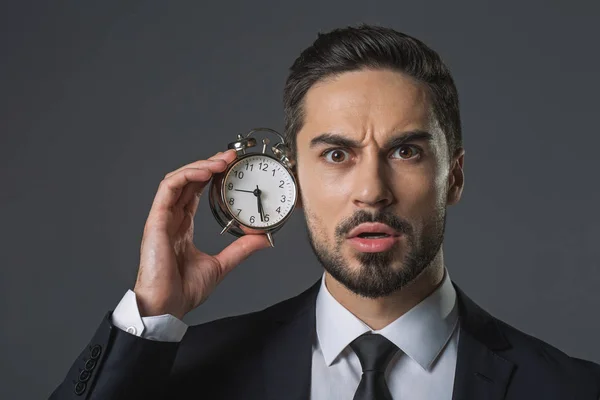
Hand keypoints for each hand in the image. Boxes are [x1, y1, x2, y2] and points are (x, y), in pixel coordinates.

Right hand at [133, 149, 270, 318]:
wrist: (167, 307)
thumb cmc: (183, 290)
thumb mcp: (221, 265)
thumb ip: (240, 249)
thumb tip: (263, 239)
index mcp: (183, 226)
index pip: (196, 191)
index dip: (213, 175)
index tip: (233, 165)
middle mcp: (171, 218)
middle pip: (189, 180)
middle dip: (210, 164)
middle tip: (232, 155)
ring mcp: (162, 218)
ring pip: (178, 179)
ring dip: (200, 166)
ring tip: (223, 160)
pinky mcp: (156, 221)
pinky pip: (168, 189)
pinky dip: (187, 176)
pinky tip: (205, 172)